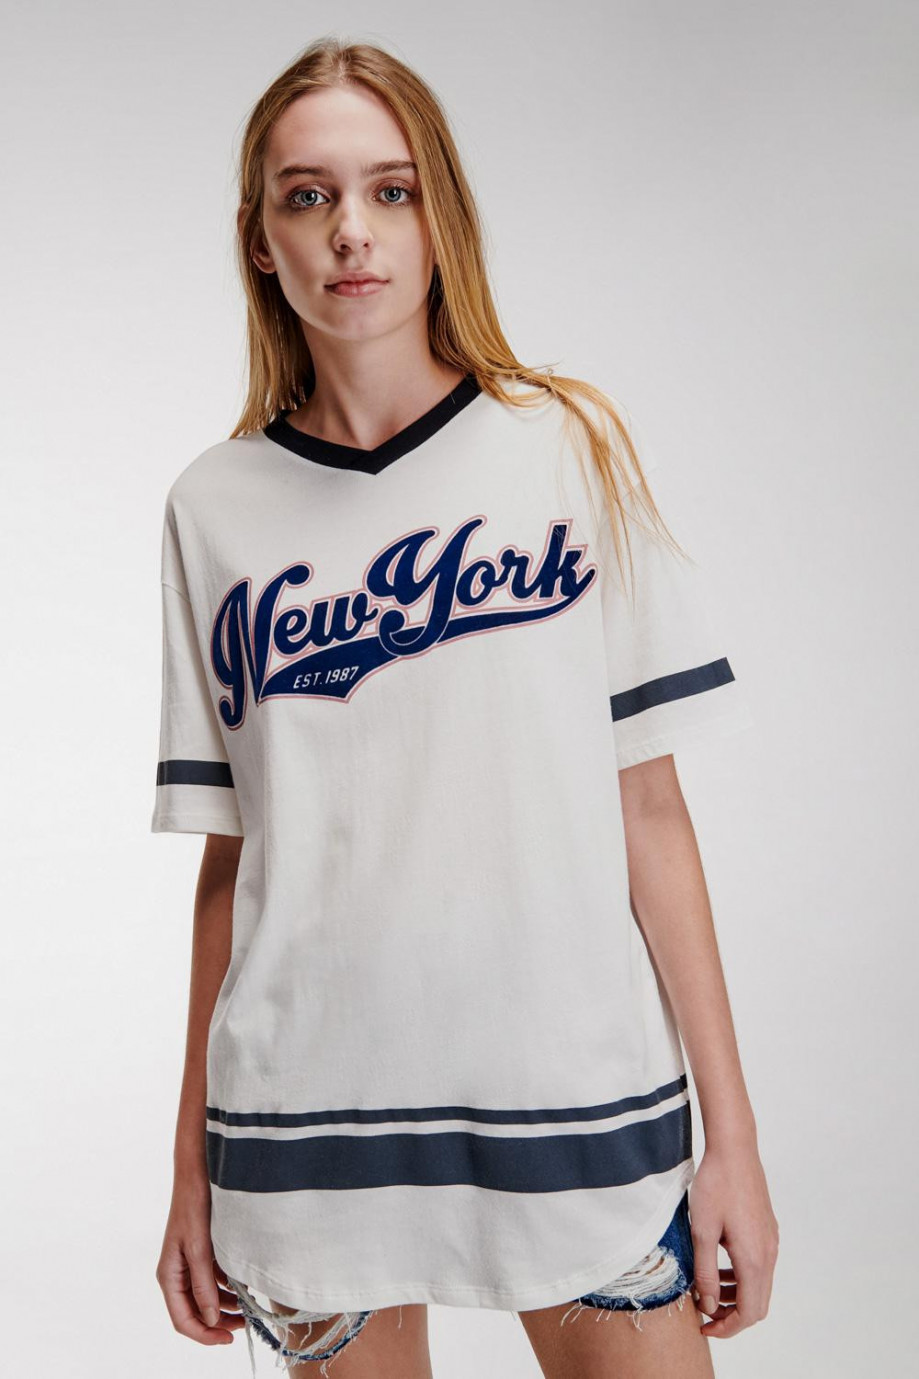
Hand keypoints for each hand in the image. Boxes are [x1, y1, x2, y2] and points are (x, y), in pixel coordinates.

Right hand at [156, 1170, 245, 1345]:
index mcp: (169, 1276)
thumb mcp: (199, 1248)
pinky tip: (244, 1287)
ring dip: (225, 1307)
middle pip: (194, 1312)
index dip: (205, 1334)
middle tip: (244, 1326)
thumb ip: (203, 1285)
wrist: (198, 1173)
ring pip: (205, 1298)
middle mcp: (177, 1274)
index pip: (183, 1320)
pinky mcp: (201, 1254)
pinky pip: (212, 1281)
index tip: (228, 1339)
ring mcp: (188, 1264)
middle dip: (217, 1323)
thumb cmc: (194, 1207)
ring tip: (248, 1309)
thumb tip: (210, 1319)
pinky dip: (227, 1288)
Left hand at [688, 1140, 778, 1338]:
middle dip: (732, 1316)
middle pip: (758, 1305)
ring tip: (708, 1290)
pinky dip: (742, 1277)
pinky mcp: (768, 1230)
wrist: (734, 1149)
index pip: (748, 1313)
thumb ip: (705, 1271)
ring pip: (760, 1286)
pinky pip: (760, 1266)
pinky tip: (721, 1266)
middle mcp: (768, 1254)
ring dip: (737, 1296)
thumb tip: (707, 1304)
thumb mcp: (702, 1231)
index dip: (726, 1328)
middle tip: (704, 1314)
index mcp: (754, 1259)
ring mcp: (771, 1241)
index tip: (703, 1326)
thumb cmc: (715, 1186)